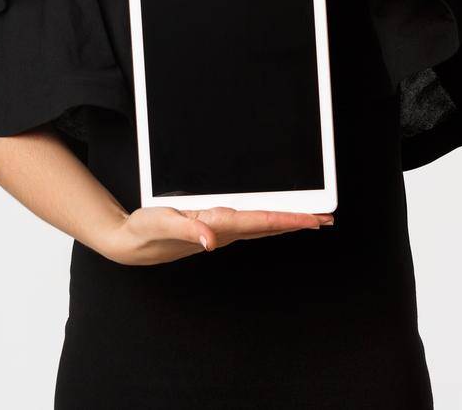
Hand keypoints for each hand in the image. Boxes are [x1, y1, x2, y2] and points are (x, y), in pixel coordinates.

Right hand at [95, 205, 334, 265]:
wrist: (133, 242)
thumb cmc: (148, 230)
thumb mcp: (164, 223)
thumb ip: (188, 229)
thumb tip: (210, 241)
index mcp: (217, 225)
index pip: (261, 221)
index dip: (289, 219)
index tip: (314, 219)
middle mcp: (224, 230)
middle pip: (269, 226)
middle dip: (298, 222)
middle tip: (327, 219)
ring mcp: (221, 230)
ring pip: (262, 226)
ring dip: (287, 222)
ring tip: (310, 219)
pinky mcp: (213, 227)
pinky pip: (249, 223)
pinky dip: (268, 220)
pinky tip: (276, 219)